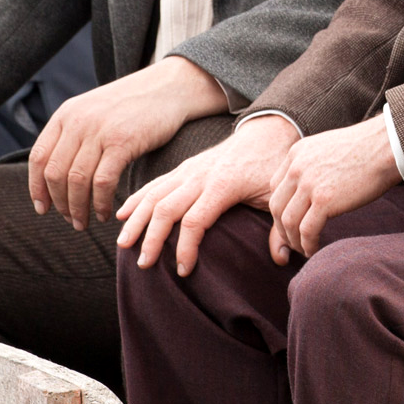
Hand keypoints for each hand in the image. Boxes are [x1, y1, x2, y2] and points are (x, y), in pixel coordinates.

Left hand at [29, 55, 229, 228]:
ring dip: (78, 209)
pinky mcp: (123, 142)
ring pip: (77, 181)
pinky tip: (105, 213)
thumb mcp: (94, 111)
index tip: (43, 208)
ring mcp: (100, 131)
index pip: (39, 157)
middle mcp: (78, 121)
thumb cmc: (134, 106)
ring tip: (84, 223)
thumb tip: (55, 174)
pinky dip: (100, 203)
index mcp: (66, 114)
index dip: (37, 188)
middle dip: (60, 204)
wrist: (170, 87)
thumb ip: (74, 135)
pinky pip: (103, 182)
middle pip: (56, 173)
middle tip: (70, 220)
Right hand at [116, 113, 299, 276]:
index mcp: (223, 185)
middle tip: (144, 265)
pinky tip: (121, 215)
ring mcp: (189, 170)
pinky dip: (136, 199)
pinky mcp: (184, 167)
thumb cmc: (273, 166)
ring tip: (124, 245)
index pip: (195, 221)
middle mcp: (200, 176)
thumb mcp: (278, 196)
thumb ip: (278, 228)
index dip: (185, 248)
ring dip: (137, 220)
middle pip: (166, 209)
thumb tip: (282, 260)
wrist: (267, 132)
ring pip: (154, 195)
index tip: (183, 271)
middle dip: (152, 239)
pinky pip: (154, 184)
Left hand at [268, 116, 403, 259]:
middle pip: (277, 206)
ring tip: (304, 249)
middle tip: (293, 240)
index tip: (291, 221)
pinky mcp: (324, 200)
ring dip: (293, 240)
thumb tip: (312, 187)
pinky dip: (307, 244)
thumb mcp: (328, 149)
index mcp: (297, 153)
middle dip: (282, 228)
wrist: (387, 145)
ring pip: (288, 222)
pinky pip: (307, 230)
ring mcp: (309, 184)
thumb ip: (313, 164)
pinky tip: (314, 250)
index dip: (281, 208)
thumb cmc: (367, 148)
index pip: (275, 187)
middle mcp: (297, 168)